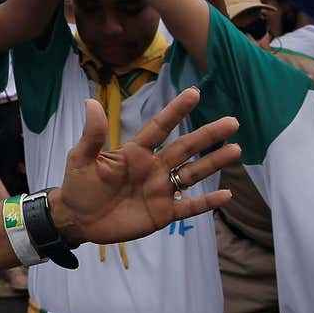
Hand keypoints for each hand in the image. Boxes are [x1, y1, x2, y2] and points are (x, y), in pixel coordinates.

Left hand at [49, 87, 239, 246]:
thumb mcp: (81, 158)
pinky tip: (226, 194)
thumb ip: (92, 134)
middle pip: (185, 147)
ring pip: (193, 173)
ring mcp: (160, 190)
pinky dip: (207, 202)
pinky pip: (189, 206)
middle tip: (232, 121)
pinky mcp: (163, 213)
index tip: (195, 93)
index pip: (160, 127)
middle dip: (208, 135)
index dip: (176, 111)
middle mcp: (153, 167)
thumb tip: (90, 102)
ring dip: (214, 162)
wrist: (77, 219)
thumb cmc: (79, 184)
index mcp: (136, 152)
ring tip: (236, 149)